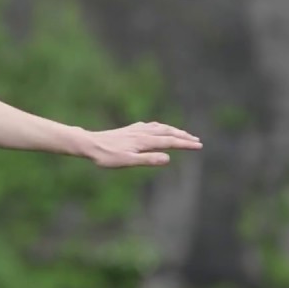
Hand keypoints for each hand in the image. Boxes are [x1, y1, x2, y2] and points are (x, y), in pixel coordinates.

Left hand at [81, 122, 202, 167]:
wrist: (89, 144)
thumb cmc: (107, 156)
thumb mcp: (128, 162)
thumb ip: (148, 159)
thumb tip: (168, 158)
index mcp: (144, 141)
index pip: (170, 142)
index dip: (185, 144)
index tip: (199, 146)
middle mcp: (142, 133)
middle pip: (168, 132)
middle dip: (183, 136)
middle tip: (197, 140)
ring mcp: (135, 130)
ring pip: (159, 128)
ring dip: (173, 130)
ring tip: (182, 134)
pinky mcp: (129, 130)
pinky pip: (150, 125)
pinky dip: (160, 126)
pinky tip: (157, 127)